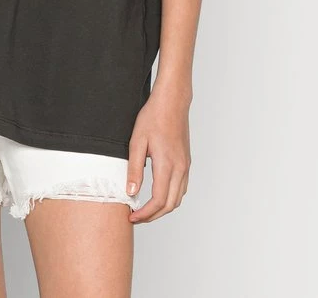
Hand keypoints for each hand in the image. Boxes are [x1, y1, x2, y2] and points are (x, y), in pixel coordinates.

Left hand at [125, 87, 191, 222]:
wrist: (172, 101)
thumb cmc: (153, 117)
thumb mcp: (137, 142)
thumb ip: (134, 169)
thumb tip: (131, 192)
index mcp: (167, 165)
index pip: (158, 200)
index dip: (145, 213)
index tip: (132, 216)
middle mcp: (180, 168)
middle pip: (170, 205)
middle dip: (153, 215)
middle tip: (136, 216)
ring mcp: (185, 166)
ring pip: (178, 198)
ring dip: (163, 208)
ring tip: (145, 208)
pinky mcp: (186, 162)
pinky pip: (182, 188)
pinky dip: (171, 197)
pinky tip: (158, 194)